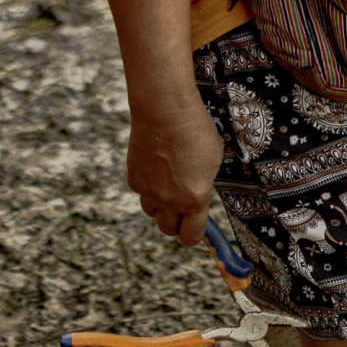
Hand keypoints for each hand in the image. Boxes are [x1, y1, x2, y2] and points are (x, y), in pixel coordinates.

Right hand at [126, 99, 223, 245]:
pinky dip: (147, 187)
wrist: (165, 110)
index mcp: (195, 198)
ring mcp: (149, 191)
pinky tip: (156, 168)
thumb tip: (199, 200)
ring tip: (169, 184)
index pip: (190, 236)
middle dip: (176, 222)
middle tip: (182, 207)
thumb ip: (204, 186)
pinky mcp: (133, 178)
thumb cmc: (195, 131)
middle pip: (168, 230)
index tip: (196, 226)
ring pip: (152, 212)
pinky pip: (141, 192)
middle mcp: (170, 200)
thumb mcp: (212, 161)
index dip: (194, 234)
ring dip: (160, 206)